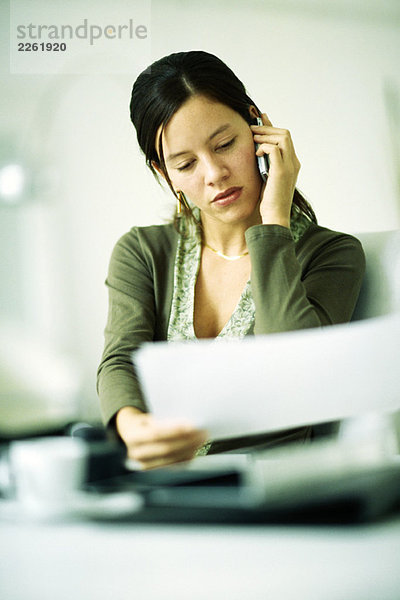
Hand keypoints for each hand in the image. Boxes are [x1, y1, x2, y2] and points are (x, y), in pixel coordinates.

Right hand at [116, 406, 207, 469]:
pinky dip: (187, 457)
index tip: (190, 425)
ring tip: (202, 440)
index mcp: (132, 437)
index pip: (155, 434)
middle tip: (202, 432)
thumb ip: (162, 422)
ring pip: (172, 459)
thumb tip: (186, 424)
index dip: (174, 431)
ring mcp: (145, 465)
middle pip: (166, 449)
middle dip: (186, 441)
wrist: (130, 435)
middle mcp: (136, 454)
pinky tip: (196, 449)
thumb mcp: (147, 418)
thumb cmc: (143, 424)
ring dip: (190, 449)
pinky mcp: (154, 471)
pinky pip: (174, 466)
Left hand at [250, 113, 300, 227]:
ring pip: (282, 137)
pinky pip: (275, 149)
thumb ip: (264, 164)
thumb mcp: (266, 177)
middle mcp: (293, 162)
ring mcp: (289, 166)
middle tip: (252, 128)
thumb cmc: (269, 200)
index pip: (284, 138)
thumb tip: (256, 151)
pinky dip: (264, 147)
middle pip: (284, 134)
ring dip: (265, 135)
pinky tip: (256, 154)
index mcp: (291, 163)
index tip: (260, 120)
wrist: (275, 216)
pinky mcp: (282, 171)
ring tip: (253, 138)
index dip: (272, 127)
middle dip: (267, 128)